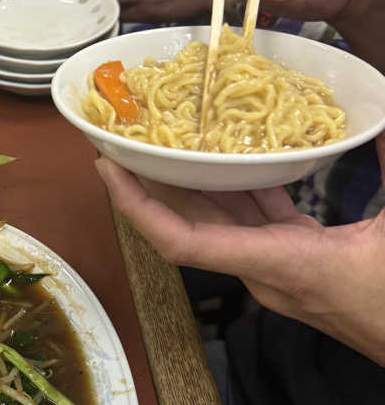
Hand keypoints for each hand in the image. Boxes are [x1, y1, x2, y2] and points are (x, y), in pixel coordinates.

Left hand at [95, 142, 384, 365]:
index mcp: (279, 263)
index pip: (182, 242)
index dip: (137, 206)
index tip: (107, 168)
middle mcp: (264, 269)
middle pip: (189, 224)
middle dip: (152, 183)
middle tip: (127, 135)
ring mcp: (277, 268)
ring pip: (219, 221)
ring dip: (191, 183)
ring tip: (167, 136)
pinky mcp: (297, 262)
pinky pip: (253, 222)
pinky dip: (239, 189)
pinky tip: (235, 157)